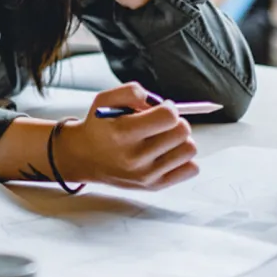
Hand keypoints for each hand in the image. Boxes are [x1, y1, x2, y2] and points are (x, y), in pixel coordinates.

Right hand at [57, 84, 198, 189]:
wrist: (85, 157)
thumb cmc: (99, 126)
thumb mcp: (105, 99)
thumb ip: (132, 91)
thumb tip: (159, 102)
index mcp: (123, 132)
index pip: (168, 116)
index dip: (168, 107)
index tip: (161, 108)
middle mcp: (135, 157)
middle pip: (182, 132)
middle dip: (175, 122)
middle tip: (161, 123)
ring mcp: (147, 174)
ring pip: (189, 149)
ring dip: (181, 140)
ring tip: (164, 138)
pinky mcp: (155, 186)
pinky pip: (191, 169)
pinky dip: (183, 158)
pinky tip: (167, 153)